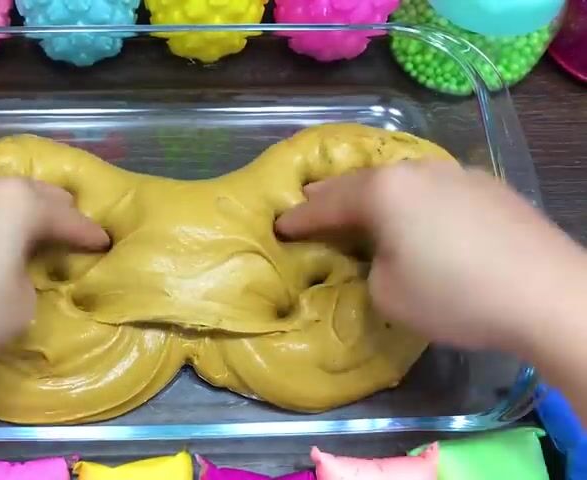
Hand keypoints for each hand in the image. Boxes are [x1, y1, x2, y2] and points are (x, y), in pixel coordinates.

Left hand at [0, 177, 108, 372]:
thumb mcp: (19, 309)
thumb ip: (28, 281)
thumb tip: (10, 272)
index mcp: (17, 203)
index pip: (67, 215)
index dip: (89, 232)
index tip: (103, 242)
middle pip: (29, 192)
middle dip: (54, 209)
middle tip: (68, 227)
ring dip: (10, 212)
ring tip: (18, 231)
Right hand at [276, 161, 586, 352]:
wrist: (547, 294)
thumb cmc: (454, 296)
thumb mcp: (388, 294)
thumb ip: (367, 266)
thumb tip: (378, 254)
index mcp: (384, 191)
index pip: (327, 203)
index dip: (299, 218)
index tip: (278, 224)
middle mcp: (417, 170)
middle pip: (362, 181)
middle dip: (333, 196)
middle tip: (309, 205)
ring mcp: (457, 174)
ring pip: (401, 181)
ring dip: (376, 195)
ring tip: (363, 210)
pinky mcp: (488, 187)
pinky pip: (434, 189)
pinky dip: (414, 202)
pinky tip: (419, 219)